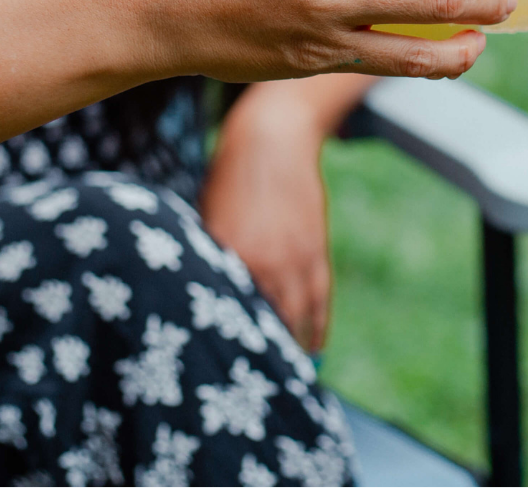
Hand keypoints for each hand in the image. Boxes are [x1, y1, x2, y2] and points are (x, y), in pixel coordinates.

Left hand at [204, 93, 333, 351]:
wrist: (272, 140)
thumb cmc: (228, 179)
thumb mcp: (207, 219)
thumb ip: (210, 260)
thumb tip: (207, 303)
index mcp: (225, 254)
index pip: (225, 313)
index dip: (225, 345)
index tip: (220, 372)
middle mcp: (261, 262)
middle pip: (263, 322)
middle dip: (260, 355)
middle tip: (254, 386)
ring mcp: (293, 258)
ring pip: (296, 316)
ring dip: (293, 348)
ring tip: (287, 376)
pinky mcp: (315, 250)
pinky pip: (319, 298)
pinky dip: (317, 326)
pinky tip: (314, 346)